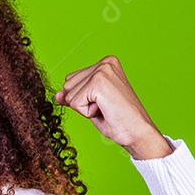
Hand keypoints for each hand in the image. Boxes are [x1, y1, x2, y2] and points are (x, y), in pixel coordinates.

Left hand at [53, 55, 171, 159]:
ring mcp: (102, 70)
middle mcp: (105, 62)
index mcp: (106, 63)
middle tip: (105, 107)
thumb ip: (74, 95)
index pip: (71, 80)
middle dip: (81, 102)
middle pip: (67, 85)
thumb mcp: (91, 104)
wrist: (137, 132)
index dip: (81, 98)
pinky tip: (104, 110)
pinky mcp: (98, 82)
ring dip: (84, 108)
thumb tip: (56, 95)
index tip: (104, 103)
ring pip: (69, 95)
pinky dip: (86, 113)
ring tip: (106, 108)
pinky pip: (74, 103)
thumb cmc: (118, 120)